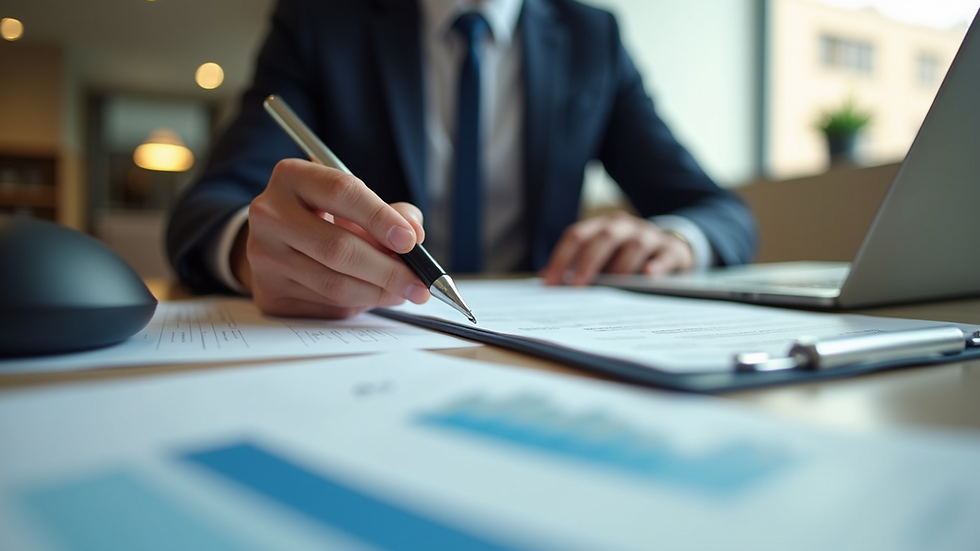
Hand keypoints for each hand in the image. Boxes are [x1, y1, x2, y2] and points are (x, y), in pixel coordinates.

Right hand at [231, 159, 429, 317]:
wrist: (277, 241)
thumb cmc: (324, 217)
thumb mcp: (354, 202)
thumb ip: (391, 212)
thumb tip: (415, 234)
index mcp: (292, 177)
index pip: (341, 192)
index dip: (380, 217)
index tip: (411, 241)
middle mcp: (270, 214)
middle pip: (337, 247)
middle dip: (388, 269)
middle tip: (419, 282)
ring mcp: (265, 256)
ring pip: (334, 283)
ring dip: (378, 292)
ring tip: (403, 290)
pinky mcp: (270, 292)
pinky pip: (326, 305)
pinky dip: (359, 303)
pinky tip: (374, 295)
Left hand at [540, 211, 693, 285]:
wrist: (671, 248)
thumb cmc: (627, 256)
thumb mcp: (603, 256)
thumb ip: (577, 264)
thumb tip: (546, 278)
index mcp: (602, 227)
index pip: (577, 235)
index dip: (561, 258)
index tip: (550, 282)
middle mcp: (625, 227)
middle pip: (604, 237)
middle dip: (588, 261)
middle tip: (577, 286)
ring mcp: (650, 236)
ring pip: (635, 245)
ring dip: (621, 266)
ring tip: (612, 288)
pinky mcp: (673, 250)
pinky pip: (665, 256)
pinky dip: (657, 265)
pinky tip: (649, 275)